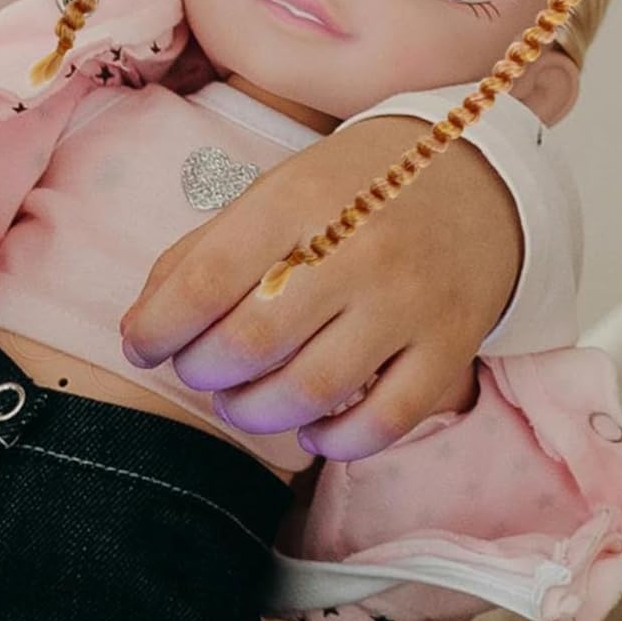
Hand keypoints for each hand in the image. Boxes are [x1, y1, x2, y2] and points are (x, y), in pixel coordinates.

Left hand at [120, 115, 519, 459]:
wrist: (480, 178)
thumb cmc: (353, 191)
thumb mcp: (276, 192)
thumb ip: (203, 253)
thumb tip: (141, 328)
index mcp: (299, 200)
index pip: (205, 282)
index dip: (158, 329)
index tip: (143, 344)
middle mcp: (358, 248)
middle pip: (251, 343)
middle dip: (203, 372)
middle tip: (199, 368)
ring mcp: (409, 302)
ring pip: (310, 392)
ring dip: (254, 412)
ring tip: (242, 398)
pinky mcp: (451, 346)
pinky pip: (383, 422)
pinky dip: (333, 442)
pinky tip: (310, 427)